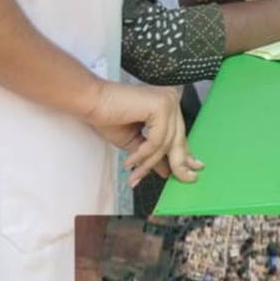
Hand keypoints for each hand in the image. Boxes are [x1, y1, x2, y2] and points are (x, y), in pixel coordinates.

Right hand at [81, 81, 200, 186]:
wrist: (90, 102)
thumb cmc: (108, 117)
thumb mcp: (136, 141)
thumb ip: (153, 154)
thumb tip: (168, 170)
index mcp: (167, 105)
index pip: (180, 134)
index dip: (184, 155)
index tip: (189, 171)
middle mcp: (171, 100)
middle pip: (178, 138)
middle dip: (179, 163)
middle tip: (182, 180)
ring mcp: (168, 101)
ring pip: (167, 142)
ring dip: (149, 163)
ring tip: (136, 175)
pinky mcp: (161, 105)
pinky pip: (157, 139)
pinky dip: (143, 153)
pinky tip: (131, 162)